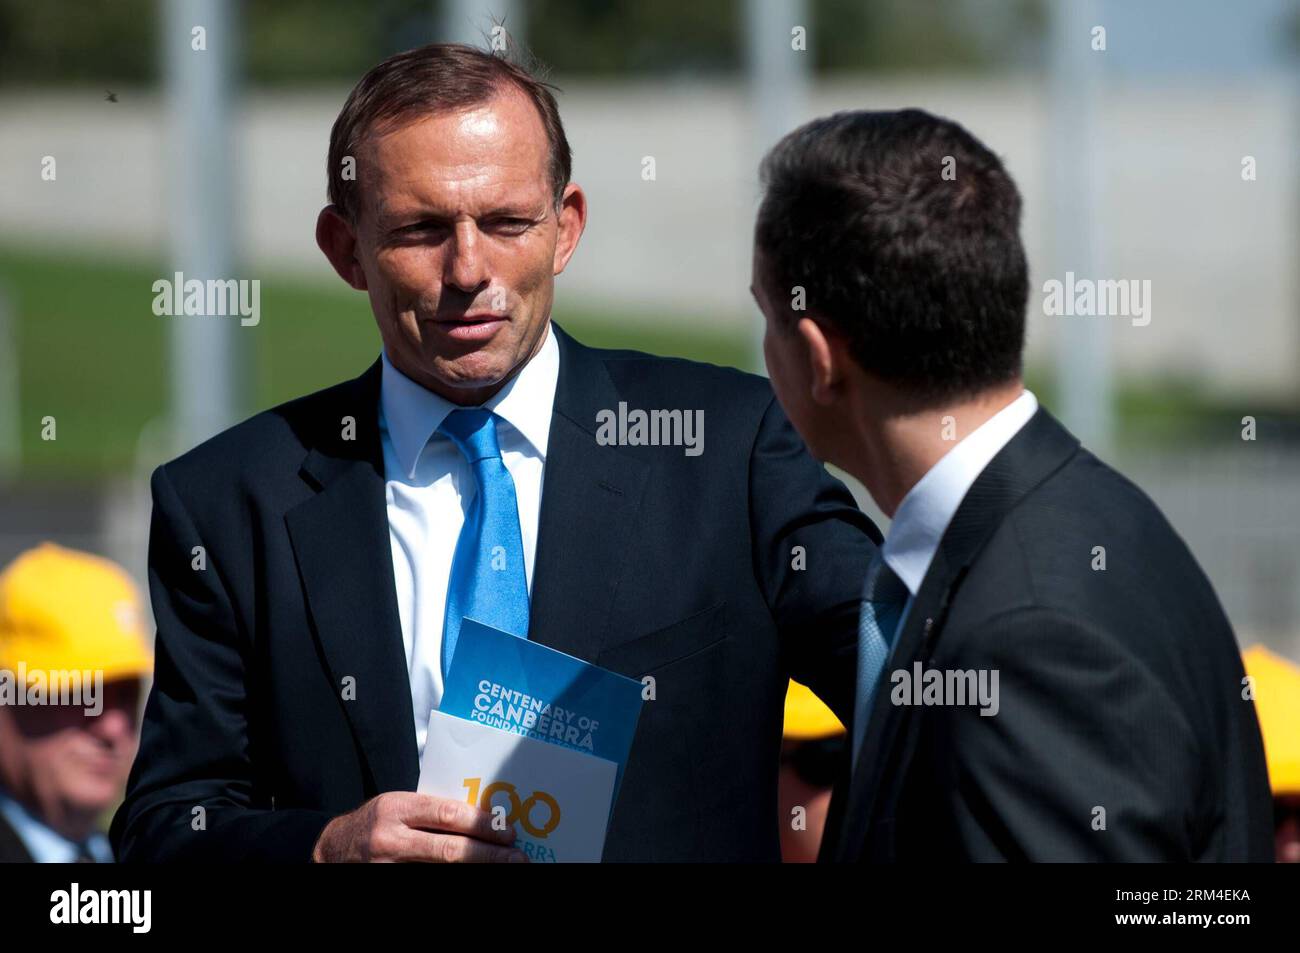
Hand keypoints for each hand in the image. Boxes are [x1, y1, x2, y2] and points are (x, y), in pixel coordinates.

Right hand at [311, 791, 526, 862]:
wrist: (332, 849)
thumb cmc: (375, 822)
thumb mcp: (398, 805)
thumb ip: (431, 809)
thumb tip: (480, 817)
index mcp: (397, 807)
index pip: (448, 814)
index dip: (482, 824)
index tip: (508, 831)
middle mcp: (391, 838)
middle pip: (449, 849)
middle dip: (488, 855)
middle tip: (517, 857)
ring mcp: (388, 867)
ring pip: (441, 871)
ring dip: (476, 871)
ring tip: (503, 869)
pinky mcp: (388, 883)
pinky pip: (428, 883)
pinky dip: (453, 880)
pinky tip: (474, 878)